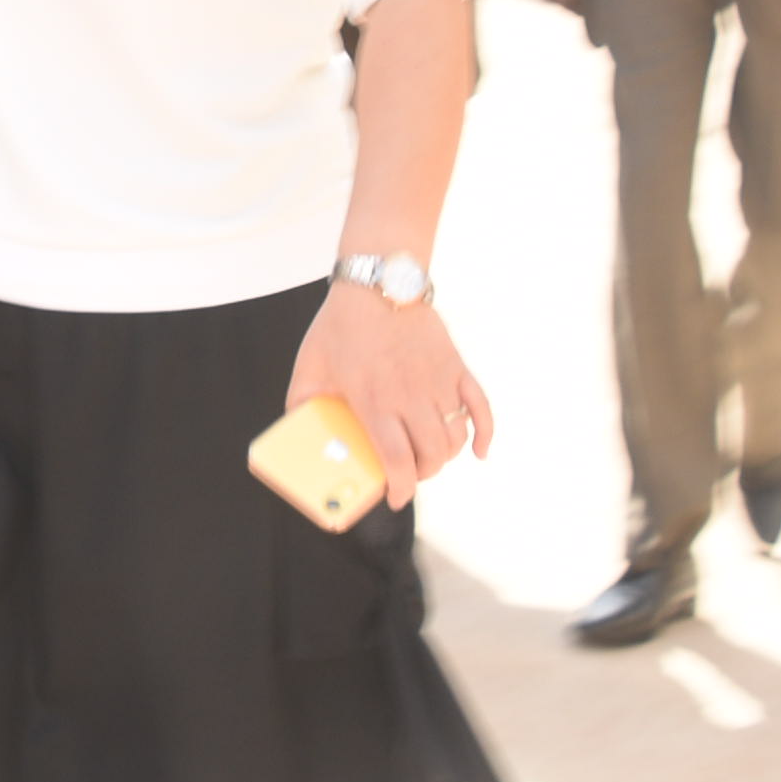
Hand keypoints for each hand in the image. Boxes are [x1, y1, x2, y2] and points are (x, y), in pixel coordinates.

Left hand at [292, 278, 491, 511]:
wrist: (379, 282)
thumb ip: (300, 402)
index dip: (399, 489)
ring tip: (428, 457)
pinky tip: (479, 452)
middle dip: (421, 475)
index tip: (394, 499)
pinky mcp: (456, 367)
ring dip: (444, 456)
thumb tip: (295, 431)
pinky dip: (485, 433)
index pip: (397, 461)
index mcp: (375, 400)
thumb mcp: (309, 366)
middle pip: (431, 455)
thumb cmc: (340, 325)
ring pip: (454, 437)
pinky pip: (481, 406)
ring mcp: (438, 381)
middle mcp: (411, 395)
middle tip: (409, 475)